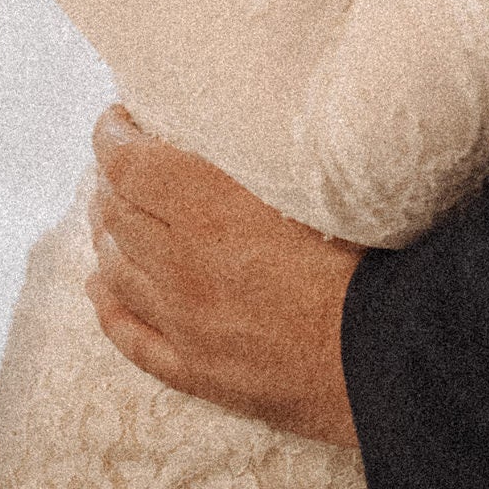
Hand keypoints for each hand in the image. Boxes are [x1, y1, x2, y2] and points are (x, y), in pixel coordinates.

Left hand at [86, 107, 362, 445]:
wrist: (388, 355)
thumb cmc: (371, 256)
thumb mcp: (320, 178)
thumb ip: (271, 149)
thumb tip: (254, 116)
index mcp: (212, 210)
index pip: (133, 165)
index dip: (114, 136)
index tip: (116, 117)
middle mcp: (185, 266)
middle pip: (120, 214)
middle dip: (111, 180)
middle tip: (118, 159)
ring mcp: (186, 324)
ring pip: (119, 272)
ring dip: (106, 235)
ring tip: (107, 211)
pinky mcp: (199, 372)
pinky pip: (133, 339)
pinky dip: (110, 309)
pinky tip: (100, 290)